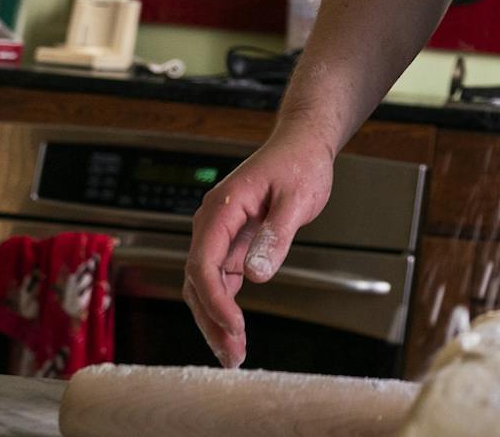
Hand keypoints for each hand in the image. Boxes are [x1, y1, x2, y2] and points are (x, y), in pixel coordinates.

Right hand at [183, 128, 334, 368]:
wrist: (301, 145)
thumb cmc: (299, 164)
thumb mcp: (297, 198)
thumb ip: (277, 234)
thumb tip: (258, 273)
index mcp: (222, 209)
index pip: (203, 263)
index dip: (215, 300)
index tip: (234, 326)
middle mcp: (213, 223)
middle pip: (197, 280)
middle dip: (211, 320)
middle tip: (232, 354)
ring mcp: (219, 235)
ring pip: (204, 285)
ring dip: (214, 320)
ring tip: (232, 353)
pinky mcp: (231, 244)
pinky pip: (219, 281)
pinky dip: (224, 307)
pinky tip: (233, 332)